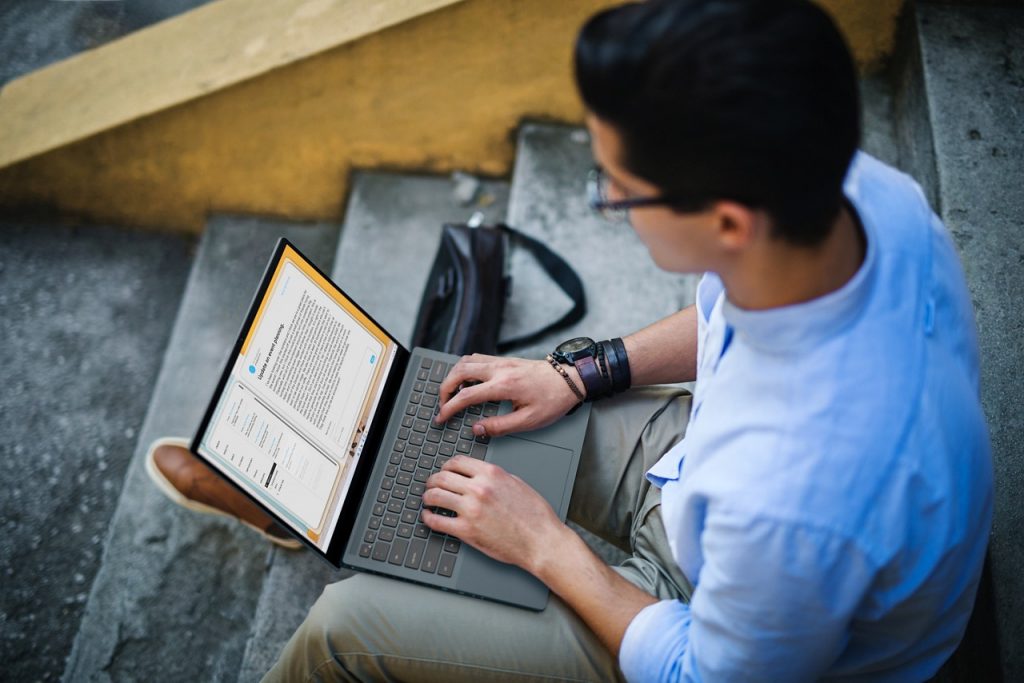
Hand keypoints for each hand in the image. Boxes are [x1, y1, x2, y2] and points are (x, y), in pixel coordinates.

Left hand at [421, 455, 563, 571]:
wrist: (542, 541)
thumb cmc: (535, 516)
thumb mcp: (517, 483)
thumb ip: (495, 477)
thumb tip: (480, 475)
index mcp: (492, 474)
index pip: (457, 462)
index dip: (445, 466)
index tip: (443, 471)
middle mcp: (479, 488)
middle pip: (442, 477)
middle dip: (432, 481)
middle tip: (430, 486)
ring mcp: (471, 509)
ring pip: (435, 496)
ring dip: (427, 497)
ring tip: (428, 501)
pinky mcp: (466, 530)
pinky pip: (437, 521)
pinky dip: (428, 518)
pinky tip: (429, 517)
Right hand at [434, 353, 582, 436]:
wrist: (571, 380)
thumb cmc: (554, 400)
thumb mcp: (529, 421)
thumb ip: (499, 427)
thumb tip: (477, 429)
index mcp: (503, 386)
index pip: (465, 396)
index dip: (448, 408)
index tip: (441, 418)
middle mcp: (499, 369)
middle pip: (458, 372)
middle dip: (444, 388)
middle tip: (442, 404)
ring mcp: (501, 361)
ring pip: (466, 361)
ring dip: (453, 376)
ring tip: (451, 393)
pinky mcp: (505, 359)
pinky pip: (477, 358)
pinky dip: (465, 368)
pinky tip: (466, 380)